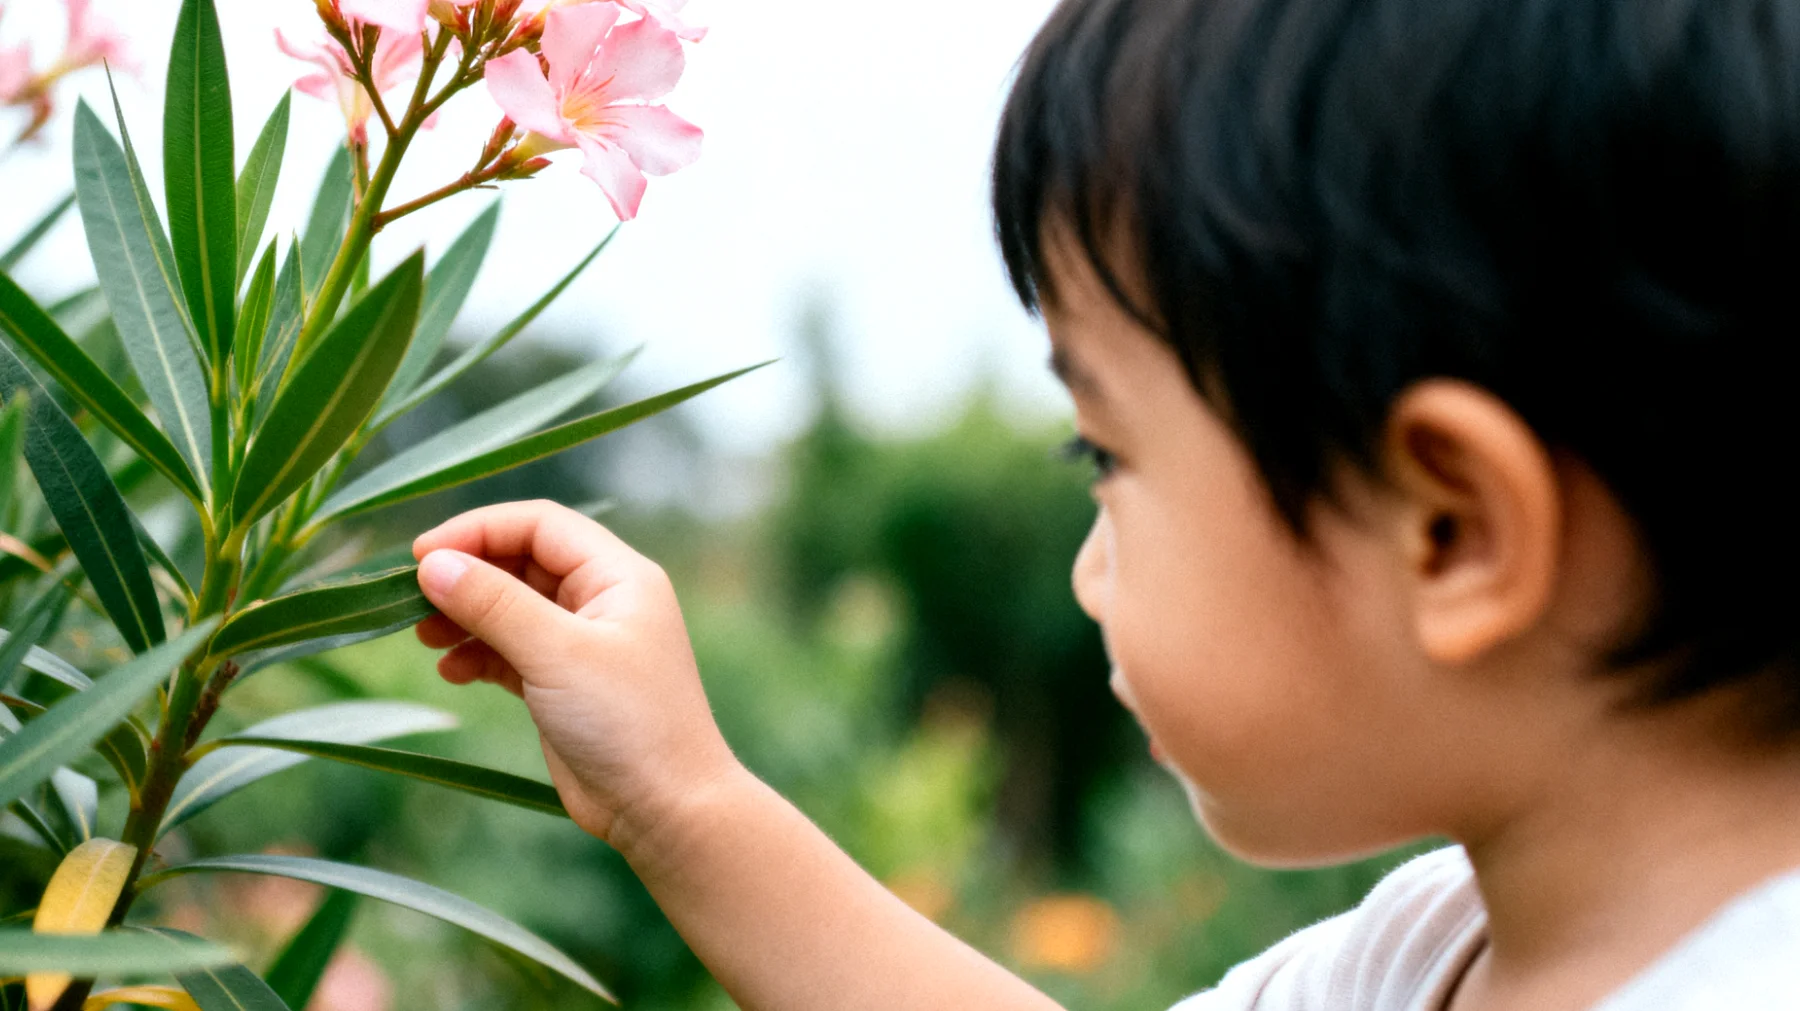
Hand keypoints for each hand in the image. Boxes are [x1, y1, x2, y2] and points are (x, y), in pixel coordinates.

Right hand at [412, 500, 739, 849]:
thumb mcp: (557, 654)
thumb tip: (433, 564)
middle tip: (412, 600)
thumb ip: (495, 604)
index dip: (479, 530)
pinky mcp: (564, 684)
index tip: (422, 554)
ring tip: (425, 638)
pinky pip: (511, 651)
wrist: (665, 809)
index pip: (540, 525)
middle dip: (467, 576)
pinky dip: (478, 655)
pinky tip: (450, 672)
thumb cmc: (627, 722)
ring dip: (466, 616)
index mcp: (618, 576)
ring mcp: (583, 643)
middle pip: (521, 563)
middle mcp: (603, 600)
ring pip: (511, 608)